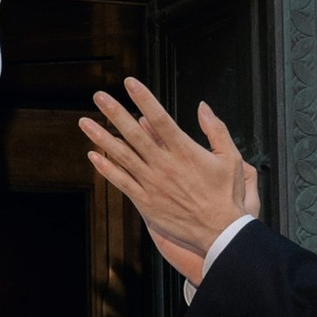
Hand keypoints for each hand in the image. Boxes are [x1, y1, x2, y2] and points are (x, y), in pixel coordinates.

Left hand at [80, 81, 260, 272]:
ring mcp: (152, 183)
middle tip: (99, 96)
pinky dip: (106, 168)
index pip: (159, 119)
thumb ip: (216, 130)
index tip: (130, 83)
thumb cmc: (226, 195)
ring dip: (102, 137)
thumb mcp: (231, 158)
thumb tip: (203, 106)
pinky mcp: (145, 201)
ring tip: (85, 122)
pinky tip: (93, 155)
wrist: (220, 232)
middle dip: (115, 113)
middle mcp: (164, 165)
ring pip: (122, 156)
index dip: (143, 99)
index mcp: (184, 151)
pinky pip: (121, 182)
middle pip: (134, 133)